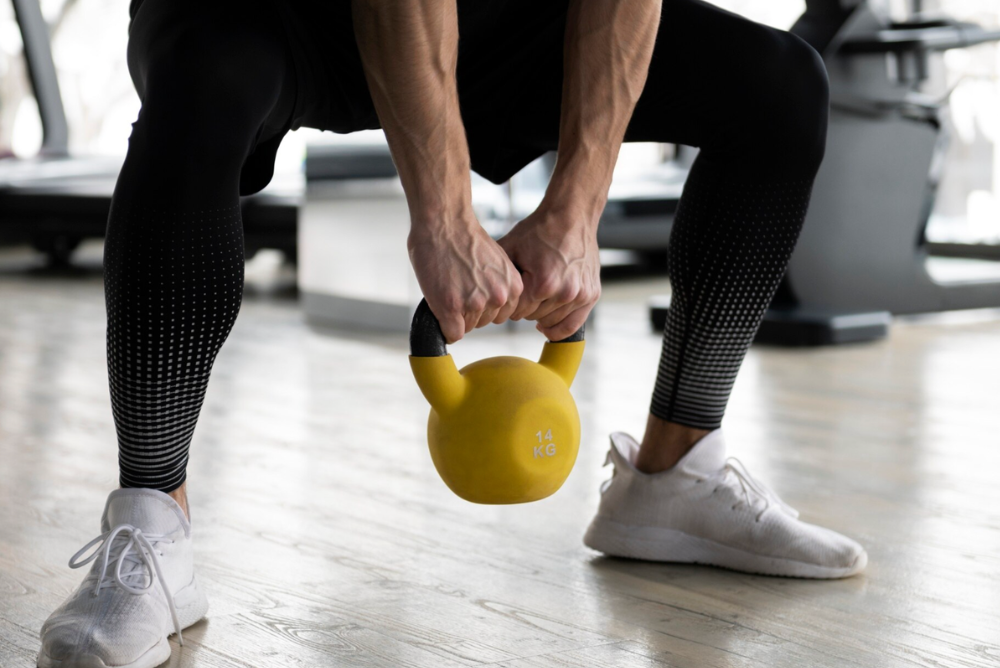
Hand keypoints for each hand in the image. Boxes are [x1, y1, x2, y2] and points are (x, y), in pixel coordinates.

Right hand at [409, 218, 522, 343]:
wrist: (444, 222)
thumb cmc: (465, 237)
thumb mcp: (497, 263)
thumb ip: (498, 285)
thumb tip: (489, 304)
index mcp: (513, 286)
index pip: (501, 315)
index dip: (484, 305)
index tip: (472, 292)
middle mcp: (498, 297)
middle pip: (483, 322)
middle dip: (469, 310)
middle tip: (456, 287)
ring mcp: (475, 303)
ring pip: (466, 328)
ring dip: (455, 315)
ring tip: (448, 289)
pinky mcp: (452, 308)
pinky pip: (451, 333)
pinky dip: (444, 326)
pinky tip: (440, 306)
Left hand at [497, 205, 600, 340]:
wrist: (572, 216)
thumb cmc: (539, 231)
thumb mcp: (510, 248)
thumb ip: (497, 275)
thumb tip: (484, 298)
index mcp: (542, 284)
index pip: (515, 311)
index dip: (508, 302)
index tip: (508, 292)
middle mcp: (565, 293)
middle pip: (532, 317)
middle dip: (524, 307)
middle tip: (523, 290)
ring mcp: (581, 296)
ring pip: (550, 322)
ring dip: (540, 313)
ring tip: (536, 296)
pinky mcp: (591, 296)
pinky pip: (573, 326)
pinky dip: (558, 328)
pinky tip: (545, 324)